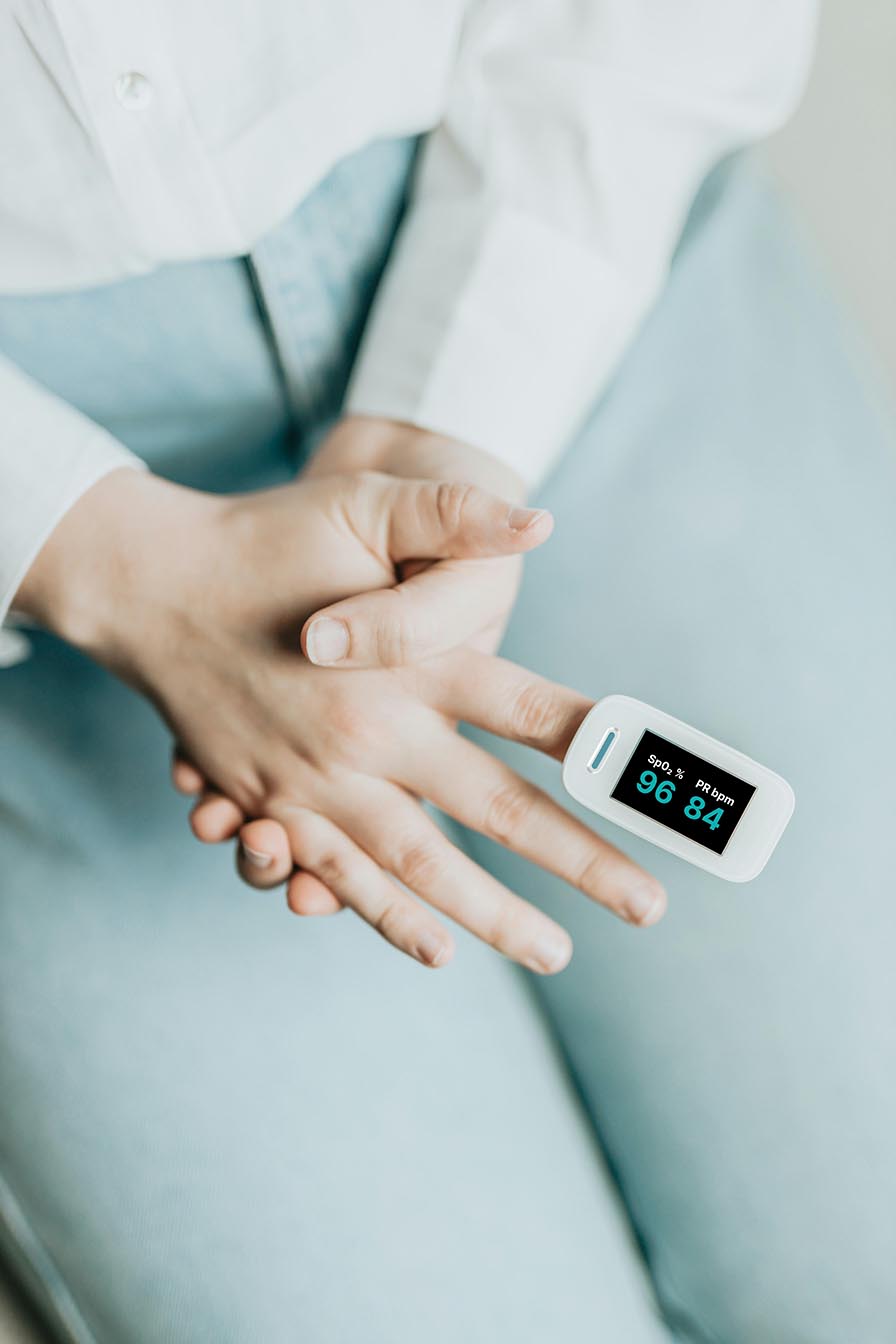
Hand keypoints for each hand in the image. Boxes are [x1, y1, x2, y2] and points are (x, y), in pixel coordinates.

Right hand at [18, 465, 665, 972]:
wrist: (148, 587)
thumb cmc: (264, 538)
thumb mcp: (359, 502)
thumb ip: (449, 514)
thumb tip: (541, 522)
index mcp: (408, 663)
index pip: (530, 711)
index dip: (604, 747)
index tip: (670, 786)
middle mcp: (371, 733)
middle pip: (494, 810)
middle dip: (580, 860)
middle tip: (650, 905)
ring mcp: (320, 781)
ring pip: (424, 867)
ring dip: (494, 913)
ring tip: (556, 952)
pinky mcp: (277, 805)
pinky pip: (343, 876)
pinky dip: (389, 918)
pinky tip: (437, 949)